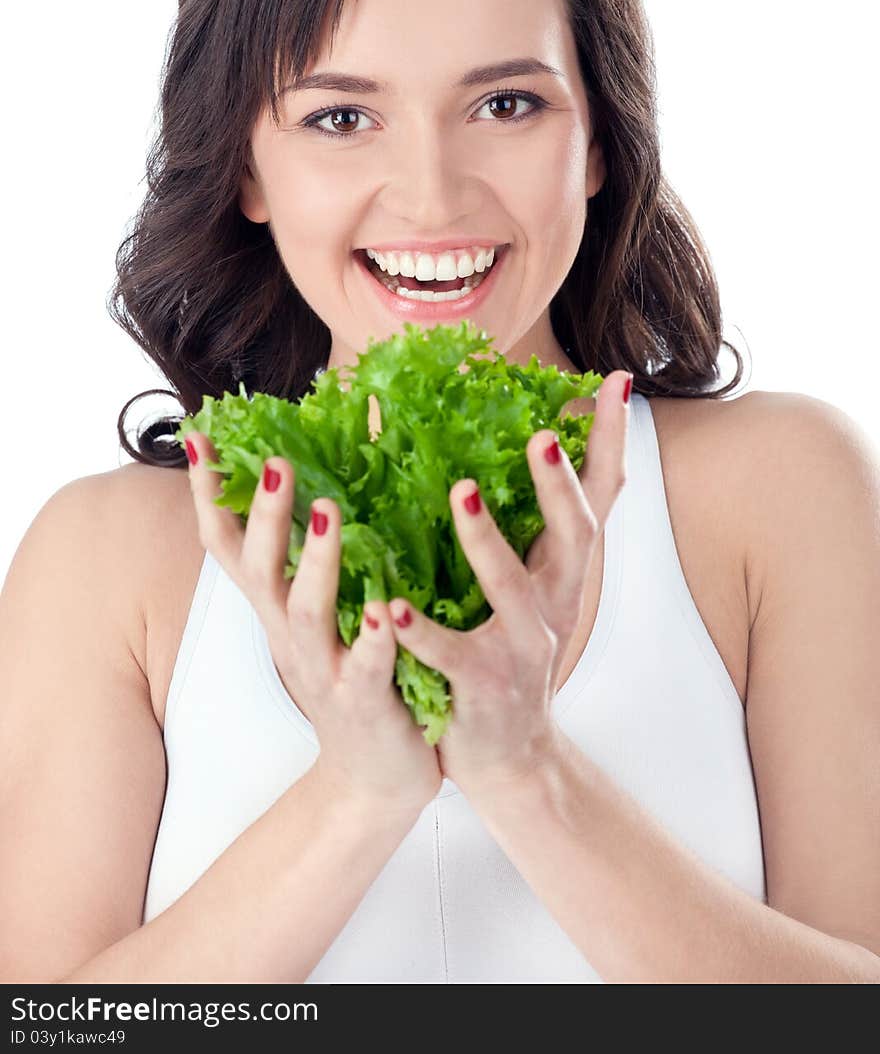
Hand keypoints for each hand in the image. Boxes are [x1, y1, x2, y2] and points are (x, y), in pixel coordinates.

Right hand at [184, 432, 441, 817]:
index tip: (199, 436)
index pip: (229, 544)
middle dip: (265, 517)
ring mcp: (323, 671)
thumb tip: (313, 474)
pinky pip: (366, 669)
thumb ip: (309, 551)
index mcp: (275, 607)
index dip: (211, 494)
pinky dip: (372, 639)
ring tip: (330, 512)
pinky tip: (382, 610)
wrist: (374, 773)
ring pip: (308, 614)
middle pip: (261, 572)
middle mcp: (287, 635)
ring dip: (317, 562)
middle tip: (277, 464)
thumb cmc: (351, 671)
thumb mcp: (318, 609)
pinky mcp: (364, 702)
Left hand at [387, 370, 631, 798]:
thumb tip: (537, 445)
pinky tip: (386, 606)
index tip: (618, 381)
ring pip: (513, 590)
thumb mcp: (537, 585)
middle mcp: (557, 604)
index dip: (612, 441)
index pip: (601, 496)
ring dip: (488, 541)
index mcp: (565, 571)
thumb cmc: (511, 650)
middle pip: (576, 537)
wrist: (510, 756)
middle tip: (542, 436)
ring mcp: (524, 648)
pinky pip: (449, 655)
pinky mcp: (481, 686)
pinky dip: (419, 631)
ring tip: (460, 494)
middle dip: (560, 486)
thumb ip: (535, 527)